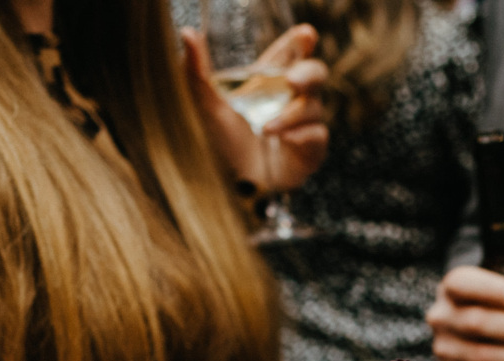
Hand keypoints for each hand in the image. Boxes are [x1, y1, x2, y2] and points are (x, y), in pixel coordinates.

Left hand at [180, 25, 329, 194]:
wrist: (234, 186)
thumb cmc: (221, 146)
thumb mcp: (206, 105)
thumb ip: (196, 70)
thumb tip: (187, 32)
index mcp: (269, 82)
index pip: (291, 54)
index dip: (301, 42)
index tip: (306, 34)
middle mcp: (290, 98)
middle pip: (315, 73)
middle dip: (308, 73)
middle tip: (292, 80)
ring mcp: (304, 123)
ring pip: (314, 106)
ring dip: (290, 115)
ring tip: (265, 129)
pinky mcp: (312, 147)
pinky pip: (317, 133)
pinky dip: (300, 136)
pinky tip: (283, 142)